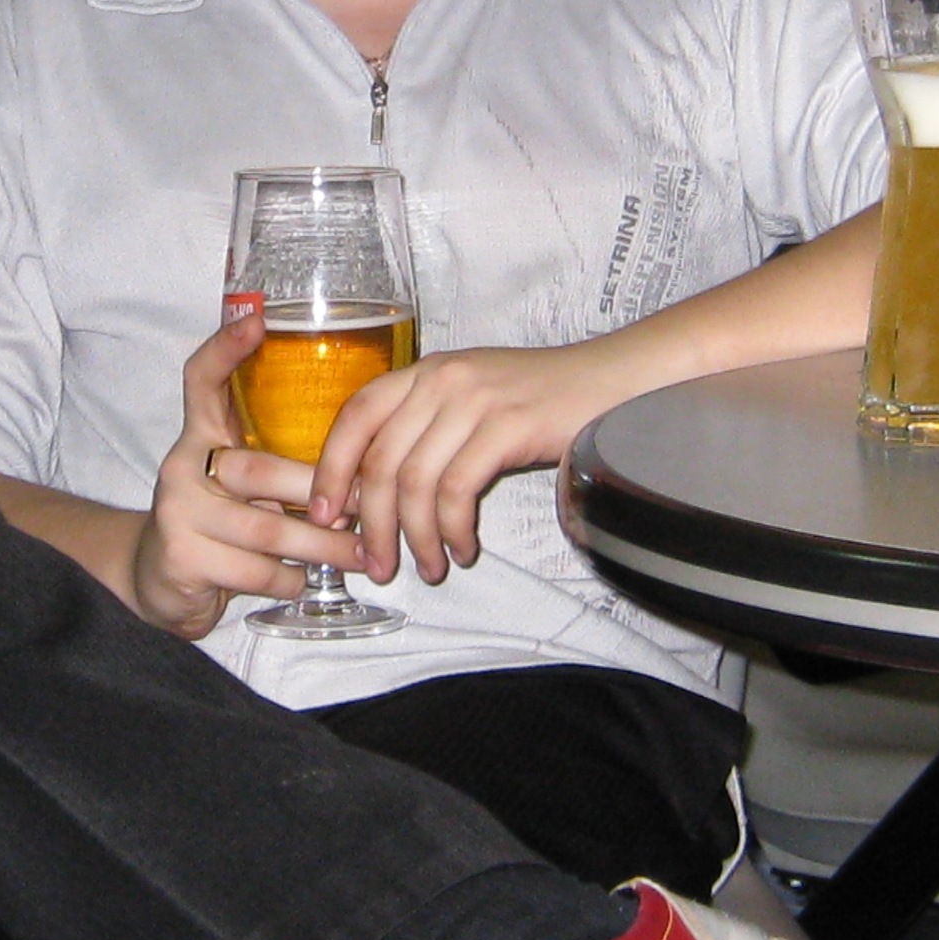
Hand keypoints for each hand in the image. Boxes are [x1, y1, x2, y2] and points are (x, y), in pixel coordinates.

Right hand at [133, 311, 363, 638]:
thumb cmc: (220, 522)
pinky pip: (254, 570)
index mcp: (201, 435)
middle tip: (364, 507)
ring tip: (360, 555)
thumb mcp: (242, 482)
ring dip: (321, 546)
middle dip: (318, 492)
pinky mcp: (181, 557)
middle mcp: (183, 465)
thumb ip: (280, 461)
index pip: (202, 380)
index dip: (226, 349)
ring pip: (265, 528)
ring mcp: (177, 511)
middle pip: (258, 468)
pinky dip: (290, 578)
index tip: (258, 322)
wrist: (159, 581)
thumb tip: (366, 459)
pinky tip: (304, 579)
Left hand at [309, 340, 637, 584]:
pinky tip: (463, 549)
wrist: (613, 381)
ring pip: (414, 482)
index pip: (356, 415)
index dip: (332, 467)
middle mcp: (442, 380)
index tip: (325, 513)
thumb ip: (427, 428)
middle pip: (380, 460)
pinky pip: (458, 490)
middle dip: (371, 523)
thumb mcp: (473, 398)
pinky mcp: (506, 426)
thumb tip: (378, 492)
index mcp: (425, 371)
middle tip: (376, 564)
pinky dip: (454, 530)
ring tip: (427, 567)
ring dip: (416, 537)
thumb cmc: (542, 399)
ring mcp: (473, 400)